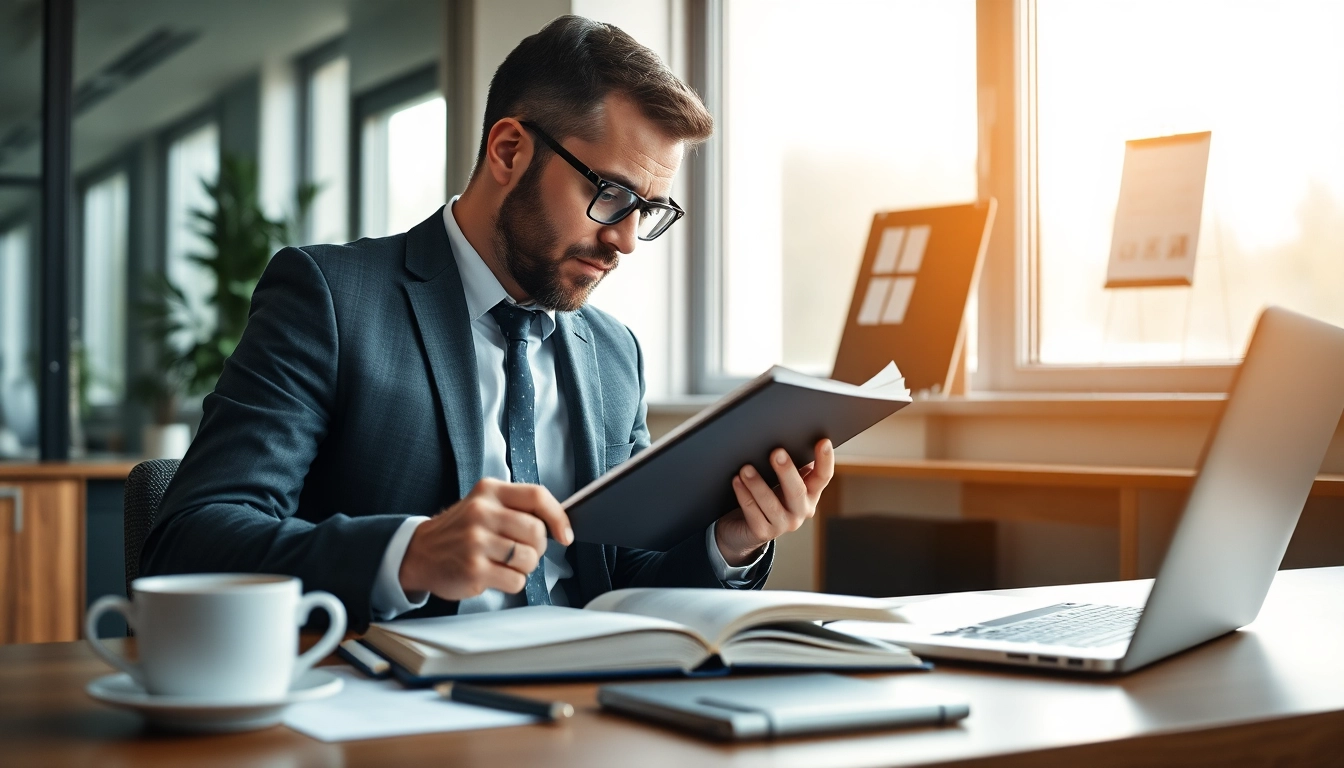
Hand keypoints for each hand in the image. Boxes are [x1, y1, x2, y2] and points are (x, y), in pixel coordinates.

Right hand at [399, 478, 573, 599]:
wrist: (419, 553)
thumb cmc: (460, 531)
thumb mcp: (484, 504)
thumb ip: (517, 508)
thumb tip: (559, 523)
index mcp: (489, 491)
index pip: (537, 496)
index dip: (558, 517)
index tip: (565, 535)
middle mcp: (481, 512)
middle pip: (537, 532)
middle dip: (537, 548)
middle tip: (523, 551)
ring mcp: (476, 541)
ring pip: (529, 559)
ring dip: (524, 567)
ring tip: (505, 563)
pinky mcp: (473, 569)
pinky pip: (516, 581)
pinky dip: (512, 582)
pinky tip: (495, 575)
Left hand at [715, 439, 834, 566]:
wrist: (743, 529)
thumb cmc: (766, 496)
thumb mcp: (782, 481)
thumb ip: (791, 465)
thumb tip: (789, 437)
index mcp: (810, 494)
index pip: (823, 477)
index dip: (825, 460)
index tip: (823, 442)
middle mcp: (800, 511)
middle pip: (798, 492)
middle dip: (787, 472)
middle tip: (776, 452)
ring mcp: (782, 525)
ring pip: (771, 504)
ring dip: (758, 484)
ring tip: (746, 468)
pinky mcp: (762, 533)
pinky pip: (753, 513)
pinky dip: (744, 496)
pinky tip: (737, 482)